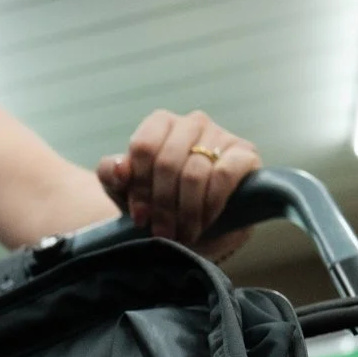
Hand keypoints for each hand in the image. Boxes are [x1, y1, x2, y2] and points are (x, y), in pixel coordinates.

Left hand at [97, 110, 260, 261]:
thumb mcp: (124, 191)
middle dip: (161, 205)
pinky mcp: (245, 154)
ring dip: (185, 211)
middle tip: (161, 232)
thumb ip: (112, 175)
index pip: (143, 146)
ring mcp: (221, 135)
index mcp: (160, 124)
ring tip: (182, 233)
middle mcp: (191, 123)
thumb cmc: (158, 202)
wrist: (196, 224)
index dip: (139, 187)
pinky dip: (210, 204)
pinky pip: (223, 175)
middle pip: (167, 162)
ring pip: (194, 172)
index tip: (139, 217)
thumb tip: (121, 168)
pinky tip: (205, 221)